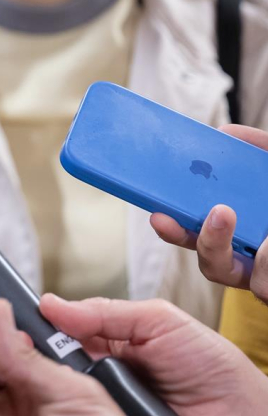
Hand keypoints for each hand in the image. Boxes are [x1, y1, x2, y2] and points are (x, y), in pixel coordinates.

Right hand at [40, 293, 267, 415]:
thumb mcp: (160, 322)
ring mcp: (107, 405)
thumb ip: (107, 311)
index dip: (41, 328)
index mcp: (109, 340)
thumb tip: (54, 305)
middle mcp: (103, 373)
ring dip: (62, 388)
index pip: (61, 331)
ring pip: (64, 394)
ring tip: (68, 381)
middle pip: (55, 364)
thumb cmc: (214, 368)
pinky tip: (84, 409)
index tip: (21, 323)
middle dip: (45, 359)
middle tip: (41, 353)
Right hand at [150, 123, 267, 301]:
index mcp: (249, 232)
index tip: (159, 214)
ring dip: (259, 254)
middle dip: (200, 242)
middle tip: (201, 216)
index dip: (176, 228)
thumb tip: (224, 133)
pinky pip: (266, 282)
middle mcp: (258, 263)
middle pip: (212, 265)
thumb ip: (260, 148)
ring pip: (247, 280)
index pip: (201, 233)